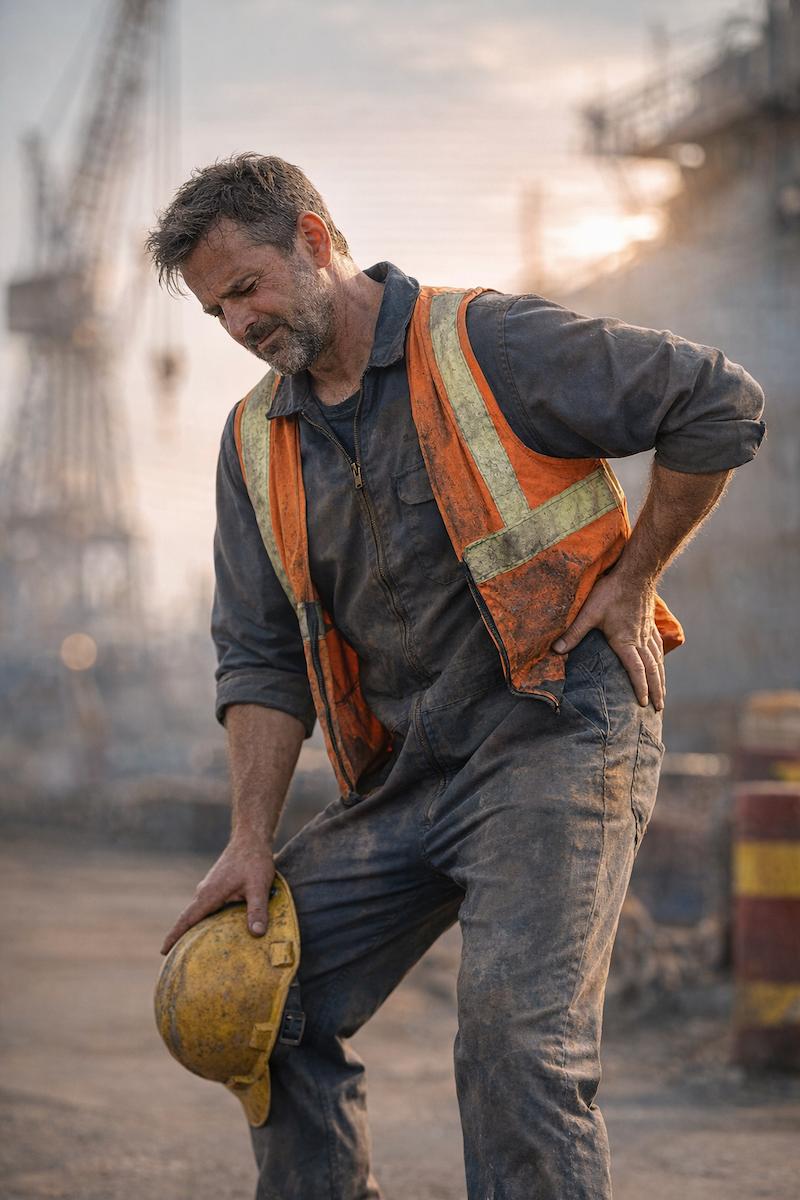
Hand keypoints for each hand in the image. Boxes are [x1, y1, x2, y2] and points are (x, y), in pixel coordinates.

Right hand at [160, 836, 274, 955]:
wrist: (250, 838)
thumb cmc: (254, 861)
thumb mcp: (258, 886)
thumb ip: (257, 909)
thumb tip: (257, 933)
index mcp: (209, 894)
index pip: (187, 919)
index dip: (174, 936)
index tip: (163, 952)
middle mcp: (204, 892)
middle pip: (188, 919)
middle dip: (181, 937)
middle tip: (175, 959)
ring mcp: (208, 888)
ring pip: (197, 912)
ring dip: (193, 928)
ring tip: (193, 949)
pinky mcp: (216, 886)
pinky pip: (205, 907)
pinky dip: (203, 919)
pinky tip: (212, 929)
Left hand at [552, 568, 664, 709]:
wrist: (635, 573)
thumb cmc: (610, 593)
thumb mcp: (588, 613)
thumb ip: (573, 633)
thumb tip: (556, 651)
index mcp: (626, 642)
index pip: (637, 671)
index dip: (641, 688)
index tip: (645, 704)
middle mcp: (640, 640)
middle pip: (652, 670)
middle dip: (657, 690)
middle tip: (660, 708)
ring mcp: (647, 632)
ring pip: (658, 660)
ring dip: (661, 678)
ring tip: (663, 694)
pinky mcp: (649, 623)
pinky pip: (658, 647)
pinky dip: (660, 660)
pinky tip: (660, 663)